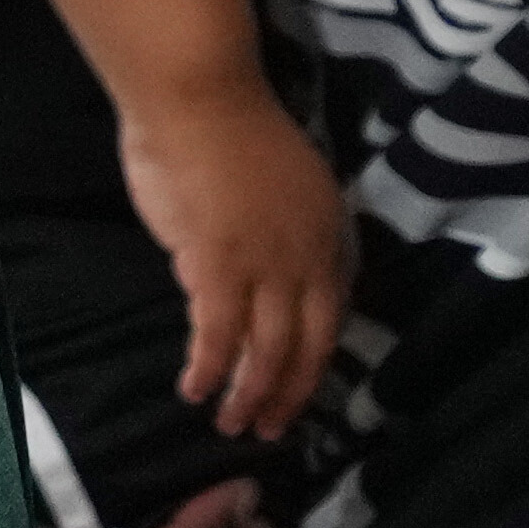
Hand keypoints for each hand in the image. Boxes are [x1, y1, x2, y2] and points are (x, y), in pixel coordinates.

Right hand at [123, 84, 351, 441]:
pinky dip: (209, 368)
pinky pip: (218, 334)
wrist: (203, 98)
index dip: (317, 355)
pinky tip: (196, 391)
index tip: (302, 384)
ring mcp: (265, 264)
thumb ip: (284, 233)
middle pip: (307, 342)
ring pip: (267, 348)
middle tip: (271, 428)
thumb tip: (266, 272)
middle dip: (291, 391)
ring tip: (233, 424)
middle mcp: (307, 255)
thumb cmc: (234, 129)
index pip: (333, 310)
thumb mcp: (289, 184)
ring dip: (250, 394)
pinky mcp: (219, 267)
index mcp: (328, 231)